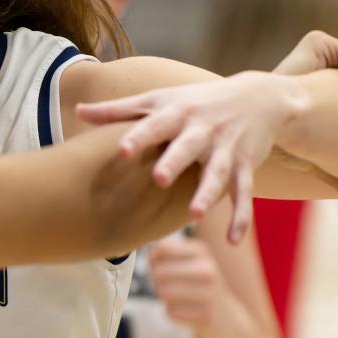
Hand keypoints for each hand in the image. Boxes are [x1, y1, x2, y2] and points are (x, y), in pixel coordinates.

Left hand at [76, 72, 307, 243]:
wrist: (260, 97)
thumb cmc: (196, 100)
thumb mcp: (159, 100)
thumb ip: (118, 109)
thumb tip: (77, 111)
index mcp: (178, 113)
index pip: (155, 124)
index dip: (139, 136)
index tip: (122, 150)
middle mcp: (203, 129)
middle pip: (188, 147)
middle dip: (175, 161)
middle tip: (159, 179)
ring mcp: (227, 148)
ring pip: (218, 173)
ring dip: (207, 193)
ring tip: (194, 214)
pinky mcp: (246, 166)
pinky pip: (244, 193)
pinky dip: (241, 217)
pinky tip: (232, 240)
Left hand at [149, 235, 251, 337]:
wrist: (229, 319)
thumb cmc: (200, 287)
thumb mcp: (190, 262)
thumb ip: (166, 254)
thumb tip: (150, 255)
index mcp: (201, 251)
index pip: (162, 248)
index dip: (153, 258)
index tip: (158, 264)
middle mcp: (207, 269)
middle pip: (158, 272)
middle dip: (157, 281)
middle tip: (169, 284)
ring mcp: (208, 294)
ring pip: (163, 292)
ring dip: (165, 298)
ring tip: (179, 298)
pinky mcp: (205, 316)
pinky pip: (170, 312)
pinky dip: (174, 313)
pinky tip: (188, 312)